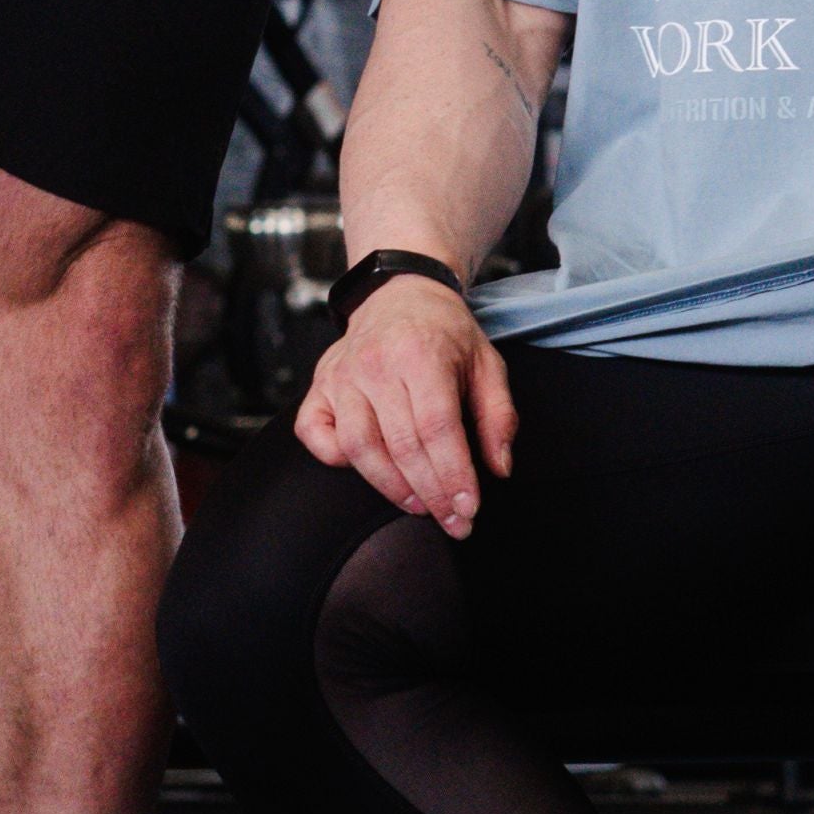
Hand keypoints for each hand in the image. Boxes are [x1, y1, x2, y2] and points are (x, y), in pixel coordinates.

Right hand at [294, 277, 515, 535]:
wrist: (400, 292)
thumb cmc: (445, 332)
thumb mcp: (487, 363)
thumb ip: (498, 416)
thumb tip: (499, 467)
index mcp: (421, 354)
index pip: (437, 428)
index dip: (453, 475)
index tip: (469, 509)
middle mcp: (375, 365)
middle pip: (401, 445)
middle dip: (431, 494)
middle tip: (453, 521)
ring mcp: (341, 376)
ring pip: (358, 447)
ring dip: (390, 486)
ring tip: (419, 505)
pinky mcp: (319, 387)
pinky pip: (315, 434)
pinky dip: (335, 458)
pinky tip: (367, 469)